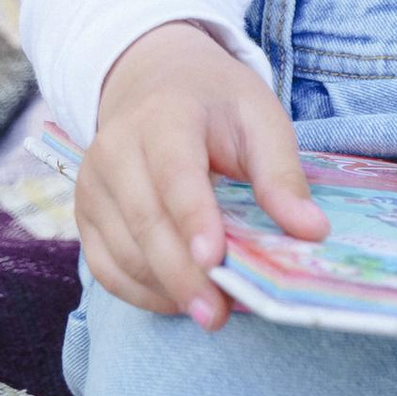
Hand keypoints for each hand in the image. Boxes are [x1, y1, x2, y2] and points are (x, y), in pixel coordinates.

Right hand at [77, 20, 327, 327]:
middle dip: (181, 273)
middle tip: (219, 314)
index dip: (193, 218)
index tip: (214, 259)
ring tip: (211, 311)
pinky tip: (179, 301)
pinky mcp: (85, 215)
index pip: (174, 173)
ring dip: (165, 289)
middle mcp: (115, 149)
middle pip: (144, 220)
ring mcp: (92, 185)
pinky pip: (105, 267)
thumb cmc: (216, 104)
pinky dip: (141, 293)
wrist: (154, 81)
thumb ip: (282, 174)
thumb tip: (310, 231)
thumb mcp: (260, 119)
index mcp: (163, 116)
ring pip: (121, 251)